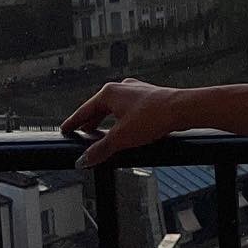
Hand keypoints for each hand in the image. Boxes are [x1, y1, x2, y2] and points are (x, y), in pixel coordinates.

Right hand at [60, 78, 192, 167]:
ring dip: (106, 120)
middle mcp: (122, 87)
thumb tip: (84, 160)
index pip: (84, 110)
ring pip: (115, 107)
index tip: (65, 129)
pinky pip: (128, 108)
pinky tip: (125, 127)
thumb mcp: (121, 138)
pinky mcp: (149, 97)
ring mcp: (136, 91)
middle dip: (91, 122)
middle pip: (99, 107)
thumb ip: (100, 150)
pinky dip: (121, 118)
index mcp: (109, 93)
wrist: (182, 109)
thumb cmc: (153, 116)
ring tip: (102, 133)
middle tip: (82, 133)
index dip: (74, 122)